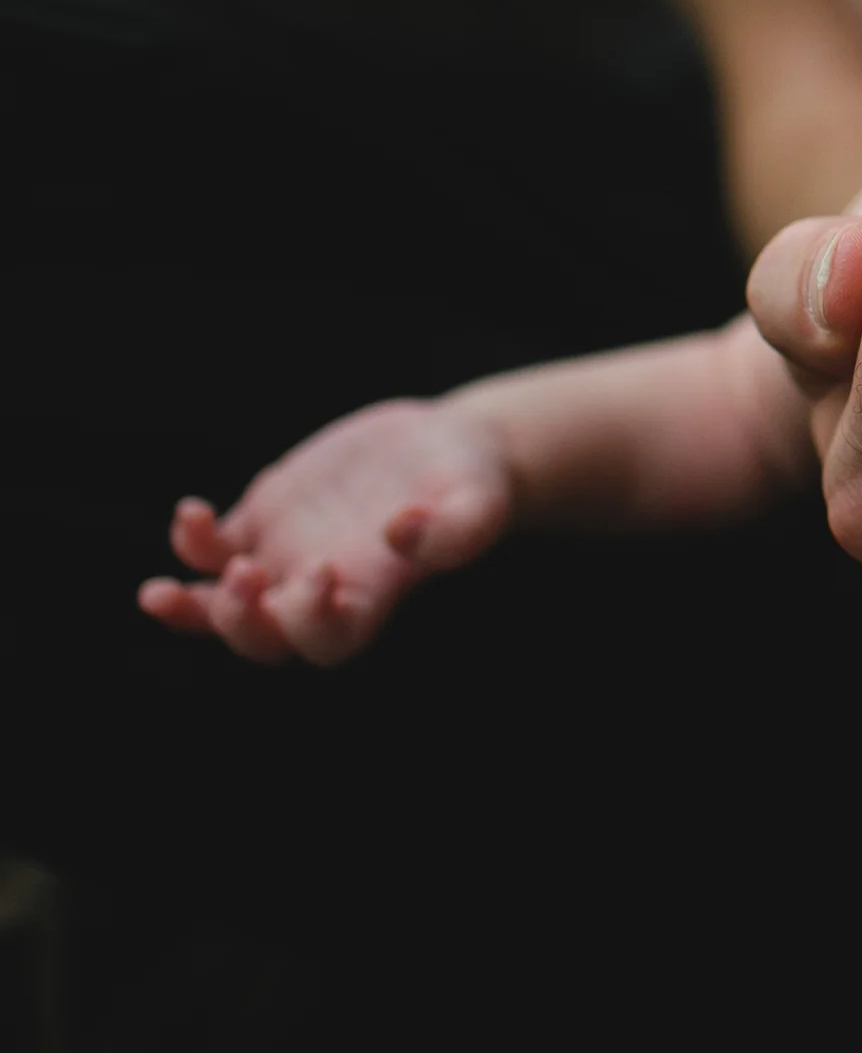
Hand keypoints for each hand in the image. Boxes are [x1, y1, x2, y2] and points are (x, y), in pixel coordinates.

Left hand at [137, 400, 513, 665]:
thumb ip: (455, 530)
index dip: (308, 622)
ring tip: (157, 593)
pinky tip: (190, 513)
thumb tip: (402, 534)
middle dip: (236, 623)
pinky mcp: (268, 518)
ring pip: (220, 607)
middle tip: (242, 580)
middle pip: (263, 639)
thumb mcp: (479, 503)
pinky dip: (193, 543)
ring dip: (187, 608)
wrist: (448, 447)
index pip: (327, 641)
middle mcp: (322, 587)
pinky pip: (214, 550)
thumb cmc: (473, 483)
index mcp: (371, 595)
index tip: (321, 570)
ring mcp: (288, 554)